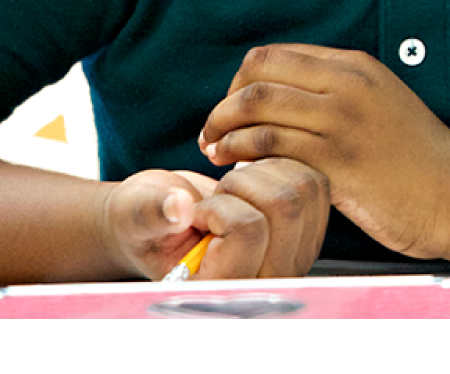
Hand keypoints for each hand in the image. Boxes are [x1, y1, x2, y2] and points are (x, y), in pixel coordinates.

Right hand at [99, 161, 330, 279]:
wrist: (165, 217)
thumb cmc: (144, 219)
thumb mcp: (135, 215)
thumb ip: (151, 213)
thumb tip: (178, 207)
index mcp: (223, 286)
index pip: (249, 229)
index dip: (220, 206)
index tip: (198, 212)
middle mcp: (267, 279)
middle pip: (285, 205)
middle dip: (243, 182)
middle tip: (217, 194)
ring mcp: (294, 255)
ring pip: (304, 187)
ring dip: (263, 171)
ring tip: (233, 188)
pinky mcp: (308, 228)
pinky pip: (315, 180)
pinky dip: (280, 163)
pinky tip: (253, 178)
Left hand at [200, 44, 449, 260]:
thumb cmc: (419, 160)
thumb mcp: (380, 105)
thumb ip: (335, 95)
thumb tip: (283, 101)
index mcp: (355, 66)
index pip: (275, 56)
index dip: (241, 83)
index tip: (233, 111)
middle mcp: (347, 84)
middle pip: (258, 72)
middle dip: (224, 101)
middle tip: (214, 130)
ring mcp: (343, 120)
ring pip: (257, 105)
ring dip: (222, 128)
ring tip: (215, 151)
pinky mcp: (339, 159)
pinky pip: (269, 144)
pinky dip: (240, 153)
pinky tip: (236, 169)